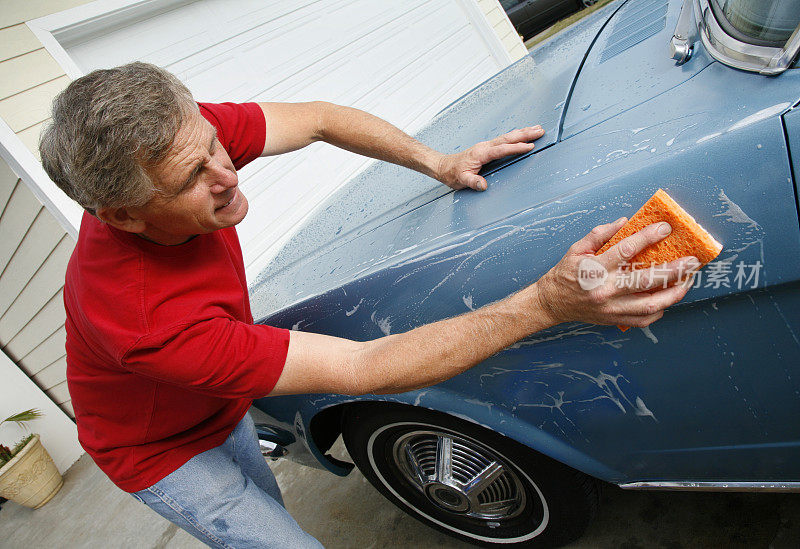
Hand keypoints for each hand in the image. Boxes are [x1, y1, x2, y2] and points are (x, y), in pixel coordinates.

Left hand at [436, 126, 544, 190]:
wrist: (444, 167)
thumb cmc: (453, 174)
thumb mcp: (461, 180)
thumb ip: (472, 182)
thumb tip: (484, 186)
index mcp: (481, 153)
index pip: (502, 149)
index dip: (516, 148)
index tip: (530, 146)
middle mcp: (485, 146)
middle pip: (508, 138)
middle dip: (525, 134)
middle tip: (540, 130)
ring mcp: (486, 145)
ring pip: (508, 137)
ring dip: (523, 132)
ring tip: (537, 128)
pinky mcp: (487, 147)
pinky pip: (505, 140)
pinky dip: (516, 136)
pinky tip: (523, 135)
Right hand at [533, 218, 699, 327]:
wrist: (552, 303)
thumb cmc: (566, 274)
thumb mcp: (577, 248)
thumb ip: (600, 234)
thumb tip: (626, 222)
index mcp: (594, 269)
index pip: (626, 250)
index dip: (648, 236)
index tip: (665, 228)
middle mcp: (605, 290)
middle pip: (646, 279)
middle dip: (674, 269)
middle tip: (692, 260)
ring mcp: (612, 308)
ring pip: (651, 304)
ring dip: (674, 293)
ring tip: (688, 281)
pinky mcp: (615, 319)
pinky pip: (645, 319)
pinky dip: (660, 310)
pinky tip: (668, 298)